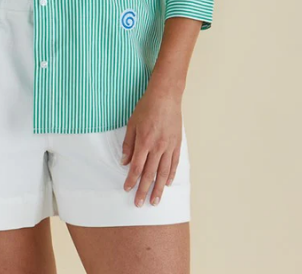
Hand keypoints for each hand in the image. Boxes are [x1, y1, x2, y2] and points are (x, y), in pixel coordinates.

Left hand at [119, 82, 183, 207]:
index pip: (136, 167)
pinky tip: (167, 184)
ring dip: (158, 189)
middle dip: (143, 190)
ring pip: (163, 173)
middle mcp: (157, 147)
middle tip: (139, 204)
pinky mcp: (177, 144)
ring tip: (155, 201)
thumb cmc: (146, 108)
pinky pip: (174, 164)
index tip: (127, 190)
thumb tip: (124, 162)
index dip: (131, 180)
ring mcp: (169, 147)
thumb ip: (128, 144)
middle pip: (149, 174)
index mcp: (144, 142)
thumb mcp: (132, 123)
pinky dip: (170, 175)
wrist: (165, 96)